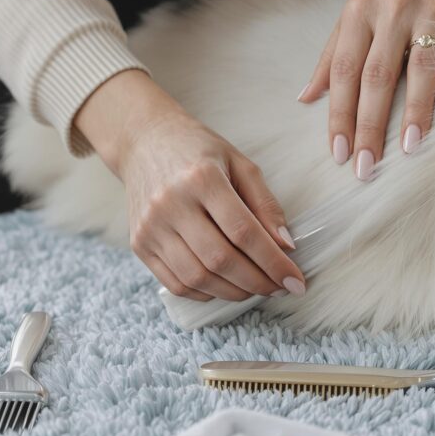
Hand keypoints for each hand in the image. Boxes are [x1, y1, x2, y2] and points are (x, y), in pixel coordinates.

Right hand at [76, 69, 304, 300]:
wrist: (143, 142)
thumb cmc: (198, 151)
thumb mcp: (239, 163)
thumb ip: (265, 204)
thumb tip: (286, 247)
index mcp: (201, 178)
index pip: (244, 232)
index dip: (273, 262)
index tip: (295, 281)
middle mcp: (171, 204)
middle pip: (220, 259)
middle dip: (258, 282)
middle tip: (280, 288)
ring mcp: (150, 227)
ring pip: (197, 277)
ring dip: (234, 292)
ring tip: (256, 288)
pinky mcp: (139, 244)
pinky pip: (175, 283)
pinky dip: (206, 293)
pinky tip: (226, 286)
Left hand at [298, 0, 434, 177]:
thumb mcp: (356, 10)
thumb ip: (331, 54)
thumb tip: (305, 98)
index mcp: (358, 12)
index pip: (343, 73)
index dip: (339, 115)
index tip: (338, 153)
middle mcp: (391, 9)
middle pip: (376, 77)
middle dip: (369, 126)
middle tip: (366, 166)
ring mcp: (430, 8)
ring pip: (418, 67)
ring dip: (413, 111)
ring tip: (408, 148)